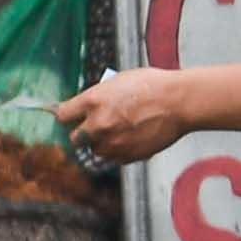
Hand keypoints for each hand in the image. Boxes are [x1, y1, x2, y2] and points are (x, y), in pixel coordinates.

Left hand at [58, 68, 191, 164]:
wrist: (178, 102)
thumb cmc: (152, 86)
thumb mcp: (118, 82)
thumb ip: (99, 96)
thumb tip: (87, 106)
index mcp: (92, 101)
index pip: (62, 116)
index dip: (67, 116)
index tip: (70, 118)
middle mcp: (98, 125)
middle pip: (75, 139)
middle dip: (83, 133)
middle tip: (95, 127)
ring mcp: (112, 143)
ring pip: (95, 151)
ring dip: (102, 144)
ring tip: (119, 132)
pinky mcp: (127, 156)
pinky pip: (114, 158)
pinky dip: (119, 151)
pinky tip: (131, 138)